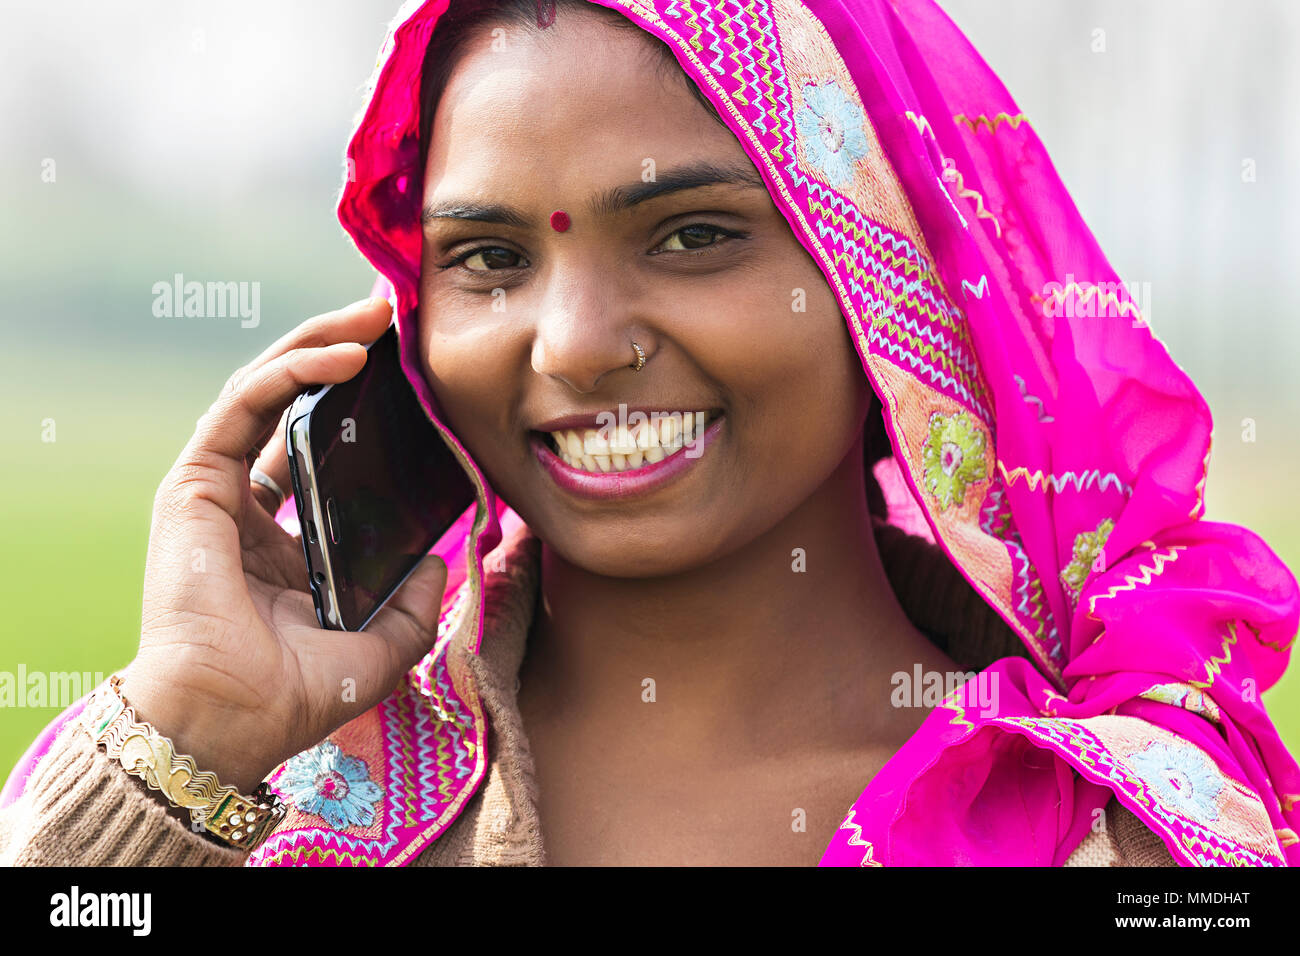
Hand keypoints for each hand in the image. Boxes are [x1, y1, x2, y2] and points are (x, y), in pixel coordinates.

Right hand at [121, 297, 449, 793]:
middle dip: (341, 355)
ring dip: (318, 346)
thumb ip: (412, 608)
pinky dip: (289, 373)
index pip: (320, 453)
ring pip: (266, 393)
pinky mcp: (195, 484)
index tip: (407, 377)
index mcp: (284, 542)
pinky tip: (341, 357)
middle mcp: (249, 509)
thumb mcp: (379, 649)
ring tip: (374, 316)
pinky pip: (243, 407)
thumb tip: (442, 562)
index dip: (358, 409)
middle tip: (392, 319)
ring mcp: (218, 492)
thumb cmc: (292, 696)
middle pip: (294, 409)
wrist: (231, 720)